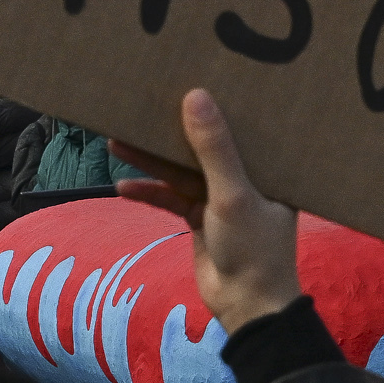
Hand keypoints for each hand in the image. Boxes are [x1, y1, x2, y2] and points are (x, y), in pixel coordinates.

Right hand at [113, 89, 302, 332]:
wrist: (246, 307)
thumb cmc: (254, 249)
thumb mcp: (232, 194)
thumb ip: (213, 148)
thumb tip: (196, 96)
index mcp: (267, 166)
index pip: (241, 125)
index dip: (216, 103)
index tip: (187, 75)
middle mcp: (246, 177)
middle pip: (203, 145)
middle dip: (172, 130)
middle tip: (139, 104)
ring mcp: (221, 198)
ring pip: (181, 171)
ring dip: (151, 161)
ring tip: (116, 140)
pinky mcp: (201, 218)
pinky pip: (170, 198)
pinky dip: (149, 193)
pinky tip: (123, 186)